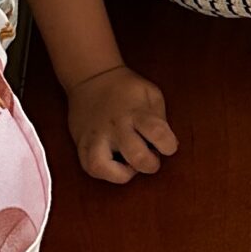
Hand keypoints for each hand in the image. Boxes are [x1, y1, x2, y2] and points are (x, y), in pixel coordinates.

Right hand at [68, 65, 177, 184]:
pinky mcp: (81, 143)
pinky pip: (88, 168)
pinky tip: (112, 164)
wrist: (92, 77)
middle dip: (149, 164)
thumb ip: (161, 120)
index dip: (169, 145)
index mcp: (136, 112)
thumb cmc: (127, 90)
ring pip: (101, 166)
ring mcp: (95, 136)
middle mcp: (115, 126)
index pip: (158, 133)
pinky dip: (103, 173)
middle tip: (148, 156)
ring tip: (127, 165)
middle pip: (136, 155)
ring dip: (120, 174)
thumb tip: (169, 145)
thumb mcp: (151, 95)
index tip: (167, 144)